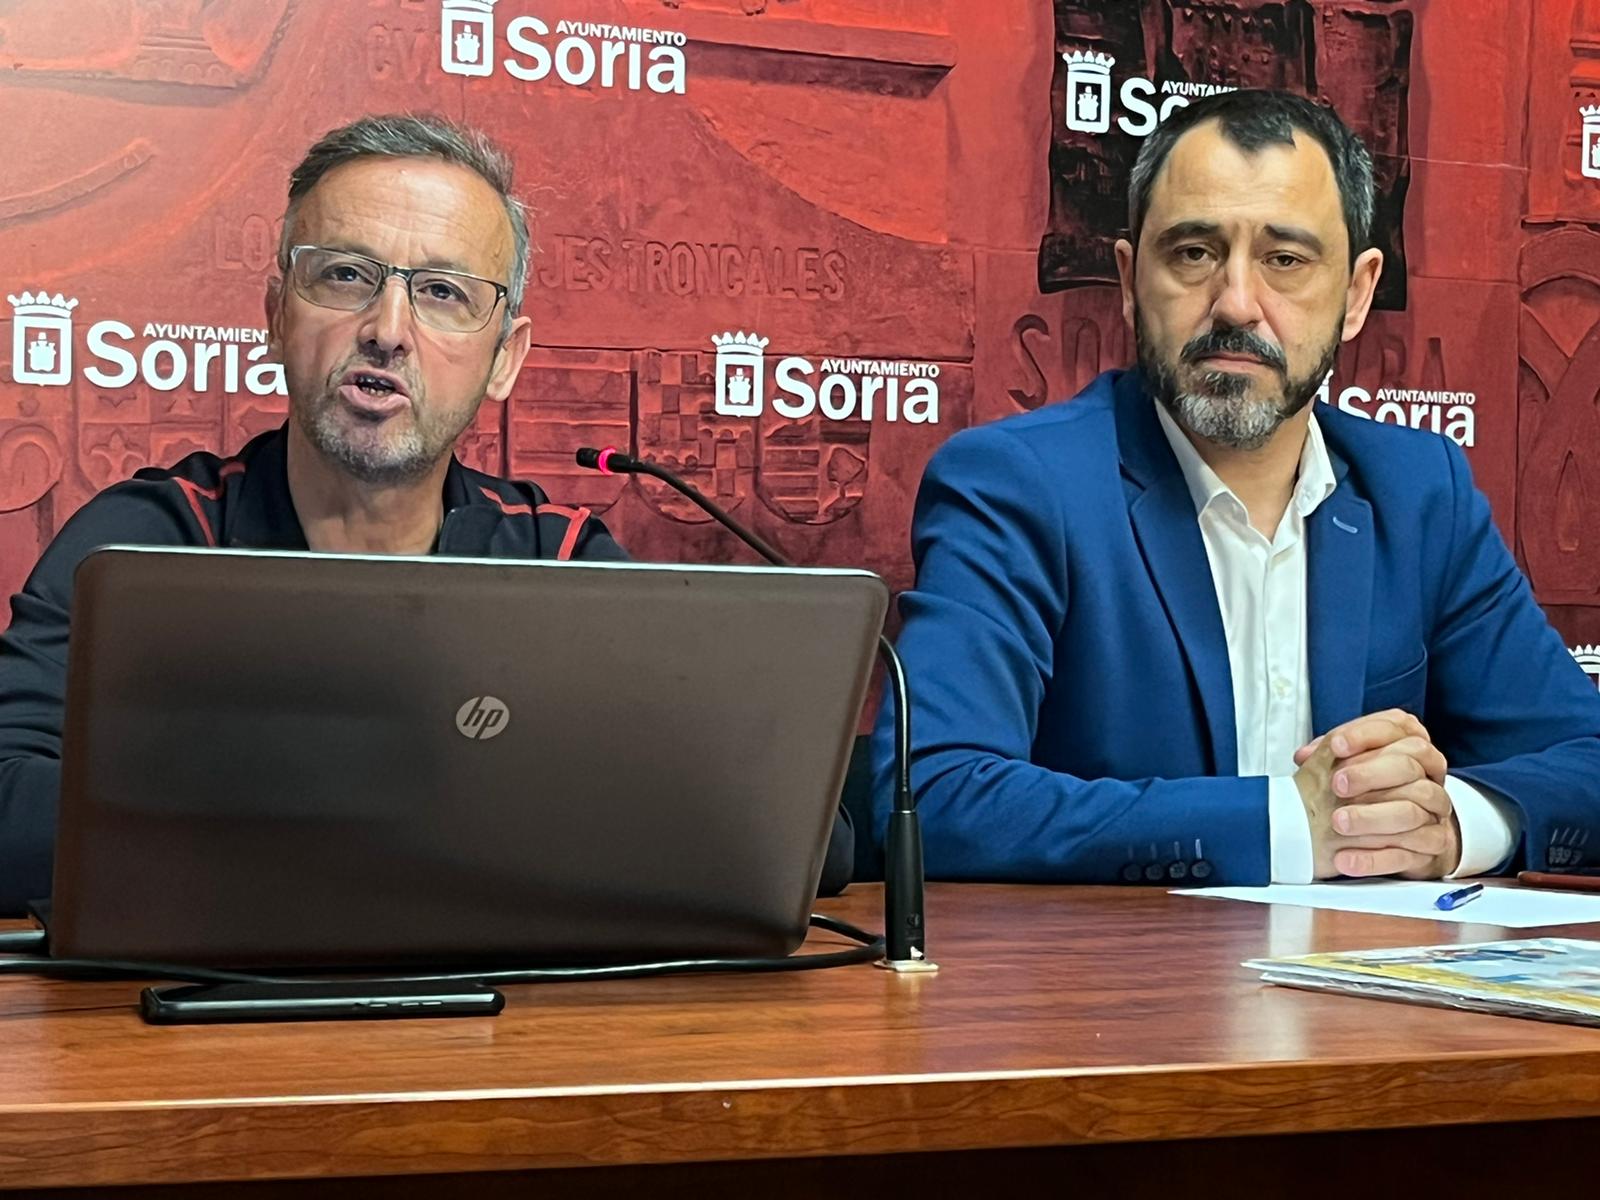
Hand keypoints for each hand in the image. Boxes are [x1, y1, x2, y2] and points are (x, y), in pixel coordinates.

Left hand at [1293, 710, 1459, 878]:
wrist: (1403, 834)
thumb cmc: (1369, 792)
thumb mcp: (1350, 765)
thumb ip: (1330, 754)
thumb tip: (1305, 756)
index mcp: (1412, 748)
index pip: (1399, 728)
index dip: (1365, 735)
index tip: (1335, 746)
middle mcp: (1429, 778)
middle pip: (1409, 765)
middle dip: (1369, 773)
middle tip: (1336, 785)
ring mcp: (1433, 814)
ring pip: (1411, 810)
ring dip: (1371, 817)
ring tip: (1338, 822)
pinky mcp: (1429, 848)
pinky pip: (1407, 855)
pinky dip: (1373, 858)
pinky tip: (1345, 859)